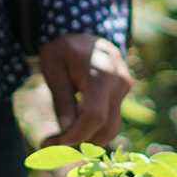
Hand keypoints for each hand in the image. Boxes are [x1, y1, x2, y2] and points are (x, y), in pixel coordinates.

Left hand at [40, 32, 131, 147]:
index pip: (94, 116)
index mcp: (101, 73)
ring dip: (87, 139)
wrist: (84, 32)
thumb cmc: (63, 49)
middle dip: (79, 141)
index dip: (75, 135)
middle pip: (106, 128)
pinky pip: (111, 119)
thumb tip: (66, 133)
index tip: (53, 144)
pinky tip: (74, 126)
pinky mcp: (123, 93)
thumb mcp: (53, 69)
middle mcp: (119, 82)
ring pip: (112, 128)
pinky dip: (94, 129)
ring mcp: (125, 88)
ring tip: (61, 136)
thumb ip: (62, 100)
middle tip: (51, 144)